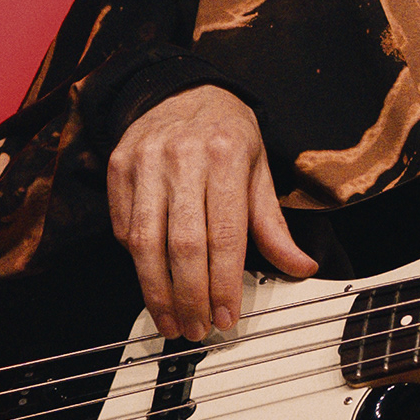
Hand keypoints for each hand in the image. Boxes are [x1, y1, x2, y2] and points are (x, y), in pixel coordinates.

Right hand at [106, 85, 319, 340]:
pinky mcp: (118, 167)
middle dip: (190, 297)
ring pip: (144, 241)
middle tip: (197, 330)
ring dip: (156, 291)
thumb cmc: (227, 133)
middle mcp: (182, 157)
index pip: (224, 235)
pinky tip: (152, 281)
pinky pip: (122, 226)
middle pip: (181, 244)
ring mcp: (144, 161)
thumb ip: (273, 224)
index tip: (226, 318)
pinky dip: (136, 260)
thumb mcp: (259, 169)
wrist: (181, 89)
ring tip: (171, 321)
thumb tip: (301, 267)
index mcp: (226, 155)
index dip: (223, 284)